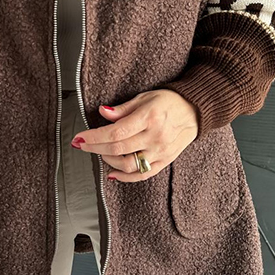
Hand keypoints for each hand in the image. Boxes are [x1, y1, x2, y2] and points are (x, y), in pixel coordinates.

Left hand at [70, 89, 198, 181]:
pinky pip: (143, 174)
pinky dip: (125, 177)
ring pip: (128, 164)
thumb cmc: (168, 102)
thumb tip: (102, 112)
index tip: (80, 137)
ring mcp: (161, 151)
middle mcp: (155, 136)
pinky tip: (112, 173)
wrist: (195, 111)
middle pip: (118, 149)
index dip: (94, 137)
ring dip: (108, 161)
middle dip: (95, 148)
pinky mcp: (165, 161)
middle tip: (82, 145)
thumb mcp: (144, 97)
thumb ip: (122, 108)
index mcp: (148, 118)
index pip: (115, 132)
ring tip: (100, 152)